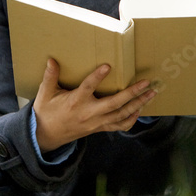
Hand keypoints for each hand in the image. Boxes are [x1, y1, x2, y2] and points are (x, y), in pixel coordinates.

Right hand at [33, 58, 156, 152]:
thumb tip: (51, 60)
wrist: (47, 136)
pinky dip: (132, 119)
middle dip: (132, 93)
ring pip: (121, 115)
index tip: (108, 66)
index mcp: (75, 102)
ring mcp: (96, 122)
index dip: (98, 77)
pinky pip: (120, 125)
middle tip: (146, 83)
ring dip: (138, 104)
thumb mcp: (45, 94)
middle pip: (114, 103)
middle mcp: (89, 113)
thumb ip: (50, 77)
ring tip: (151, 94)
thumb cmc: (47, 112)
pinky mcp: (100, 128)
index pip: (88, 87)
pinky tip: (140, 110)